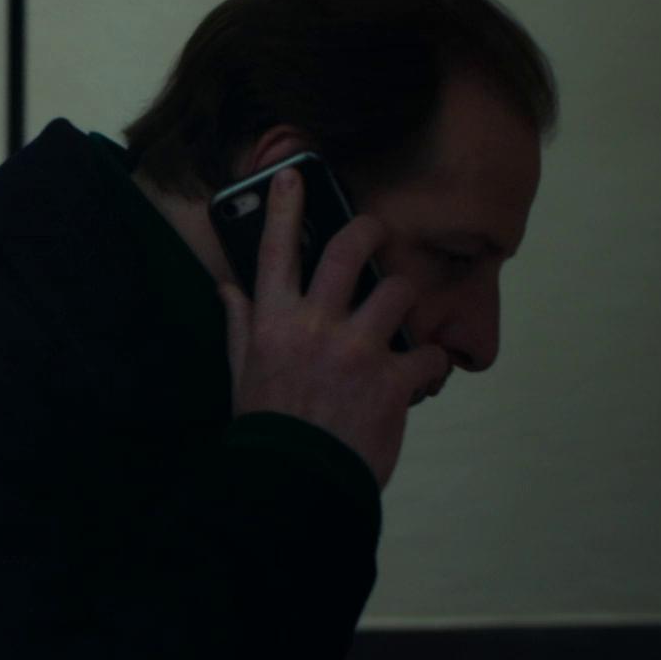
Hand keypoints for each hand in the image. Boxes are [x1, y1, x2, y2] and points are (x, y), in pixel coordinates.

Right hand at [218, 168, 447, 486]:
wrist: (295, 483)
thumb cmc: (266, 427)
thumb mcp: (241, 373)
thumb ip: (240, 325)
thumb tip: (228, 288)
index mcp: (273, 322)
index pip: (276, 251)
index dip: (286, 207)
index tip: (295, 176)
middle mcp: (316, 326)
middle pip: (351, 250)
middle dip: (371, 230)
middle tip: (380, 230)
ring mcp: (358, 351)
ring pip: (399, 293)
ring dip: (406, 301)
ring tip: (404, 319)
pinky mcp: (393, 382)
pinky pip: (430, 355)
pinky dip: (432, 363)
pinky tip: (423, 374)